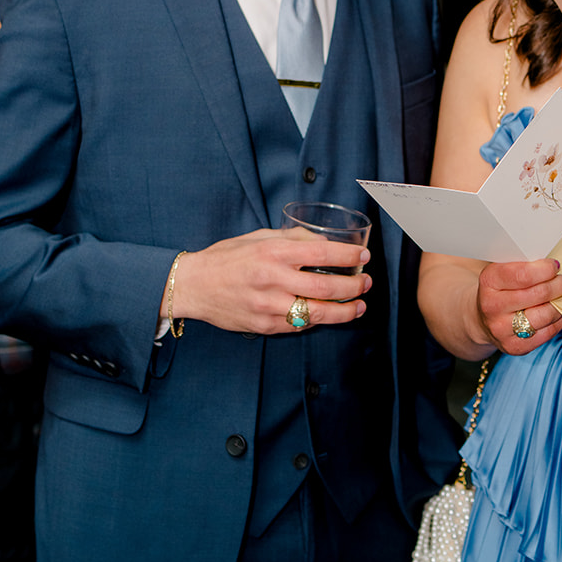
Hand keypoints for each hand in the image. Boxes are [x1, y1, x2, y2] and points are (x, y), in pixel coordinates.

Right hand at [163, 228, 370, 334]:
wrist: (194, 285)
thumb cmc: (227, 257)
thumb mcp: (259, 236)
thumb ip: (293, 239)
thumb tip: (325, 243)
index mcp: (273, 252)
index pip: (322, 254)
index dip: (349, 257)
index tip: (363, 257)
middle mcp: (273, 280)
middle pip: (326, 288)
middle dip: (354, 286)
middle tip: (366, 282)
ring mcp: (269, 306)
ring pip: (318, 314)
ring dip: (345, 311)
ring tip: (360, 306)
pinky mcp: (265, 325)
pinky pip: (300, 325)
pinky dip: (318, 320)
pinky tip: (330, 314)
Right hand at [475, 257, 561, 353]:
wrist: (483, 319)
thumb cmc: (500, 289)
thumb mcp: (503, 270)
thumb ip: (524, 264)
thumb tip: (555, 264)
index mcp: (489, 281)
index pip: (523, 275)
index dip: (545, 270)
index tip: (554, 266)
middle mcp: (492, 306)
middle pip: (538, 294)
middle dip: (557, 285)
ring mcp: (502, 329)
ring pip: (545, 315)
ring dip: (559, 304)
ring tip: (560, 297)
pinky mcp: (514, 346)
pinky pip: (547, 333)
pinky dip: (557, 321)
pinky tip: (555, 312)